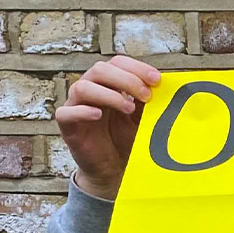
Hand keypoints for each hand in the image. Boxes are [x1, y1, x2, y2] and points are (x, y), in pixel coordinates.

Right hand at [57, 56, 162, 200]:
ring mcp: (76, 106)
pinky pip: (66, 113)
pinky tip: (98, 115)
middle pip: (100, 70)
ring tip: (129, 108)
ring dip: (108, 94)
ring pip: (82, 87)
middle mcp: (90, 90)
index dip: (136, 67)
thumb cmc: (125, 141)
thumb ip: (148, 102)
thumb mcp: (142, 118)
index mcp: (108, 83)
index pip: (117, 62)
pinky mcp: (67, 126)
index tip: (156, 80)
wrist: (113, 170)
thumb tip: (167, 86)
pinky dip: (82, 111)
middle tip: (146, 95)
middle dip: (126, 79)